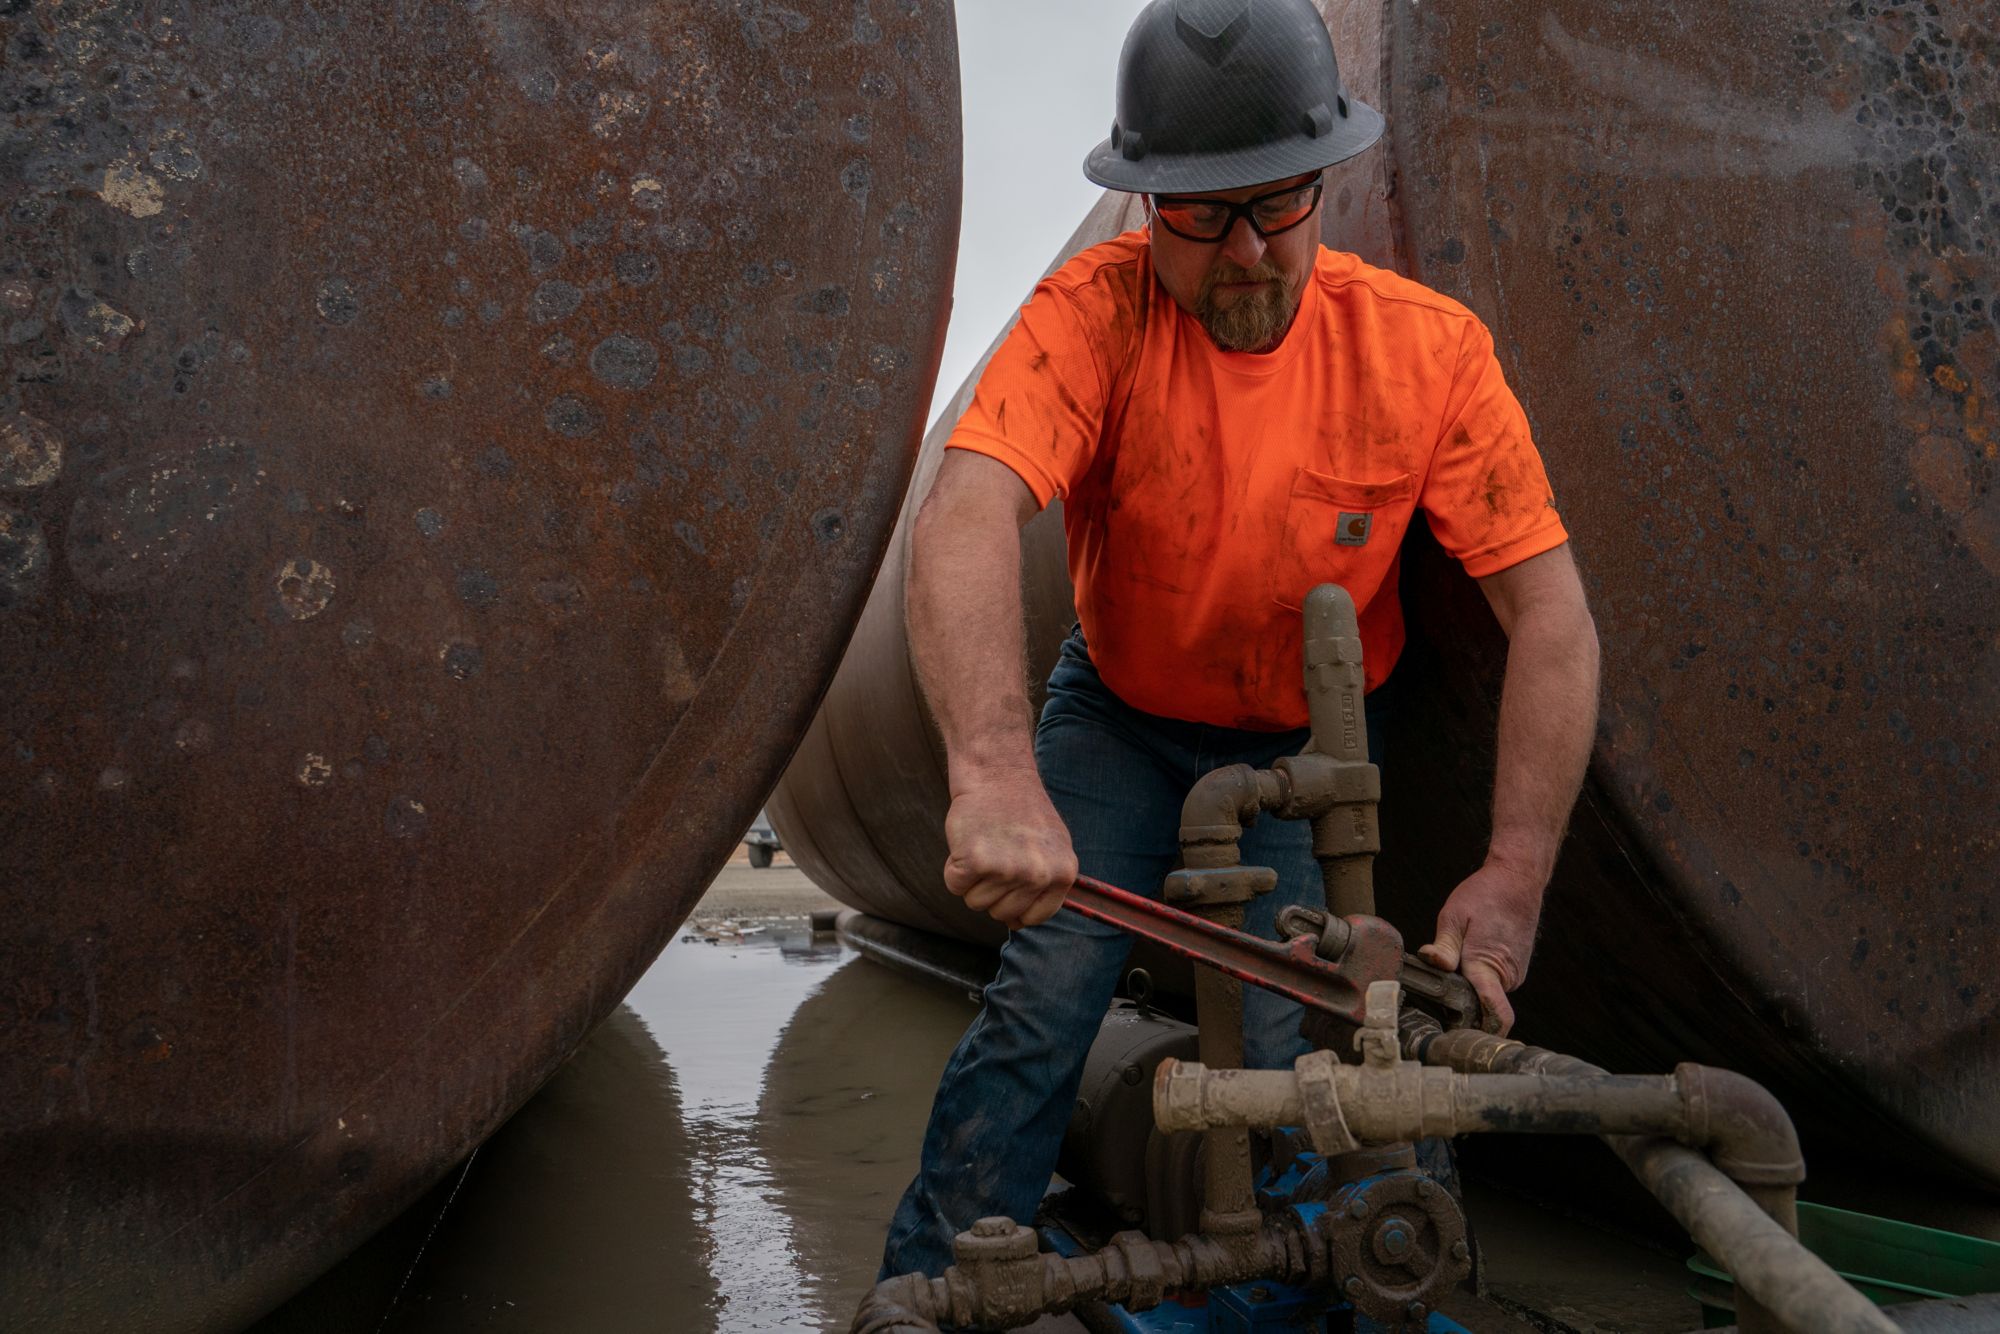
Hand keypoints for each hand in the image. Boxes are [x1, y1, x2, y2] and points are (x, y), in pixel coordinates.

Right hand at [942, 770, 1077, 929]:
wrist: (997, 773)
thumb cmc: (1021, 811)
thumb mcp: (1051, 847)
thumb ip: (1045, 884)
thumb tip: (1019, 924)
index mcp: (1063, 873)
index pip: (1033, 918)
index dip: (1015, 905)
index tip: (1009, 881)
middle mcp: (1039, 874)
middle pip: (1001, 913)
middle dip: (992, 890)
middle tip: (995, 853)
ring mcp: (1007, 869)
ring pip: (976, 902)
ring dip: (973, 880)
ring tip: (984, 845)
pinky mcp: (975, 861)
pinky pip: (955, 886)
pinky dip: (953, 869)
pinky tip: (967, 843)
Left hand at [1416, 861, 1544, 1035]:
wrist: (1517, 879)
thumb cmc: (1485, 895)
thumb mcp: (1453, 916)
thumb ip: (1443, 947)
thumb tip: (1432, 963)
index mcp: (1489, 967)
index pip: (1495, 1015)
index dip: (1480, 1031)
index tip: (1461, 1038)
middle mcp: (1507, 977)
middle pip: (1479, 1003)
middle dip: (1460, 997)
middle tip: (1443, 976)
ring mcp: (1514, 973)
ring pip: (1486, 990)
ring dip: (1470, 981)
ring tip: (1461, 954)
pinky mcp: (1515, 968)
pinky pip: (1493, 980)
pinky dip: (1481, 972)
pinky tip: (1472, 951)